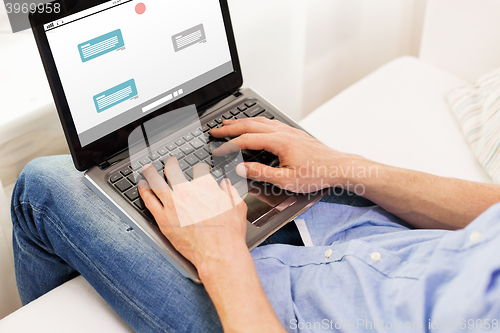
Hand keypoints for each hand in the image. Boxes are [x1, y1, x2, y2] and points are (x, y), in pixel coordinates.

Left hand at [138, 159, 247, 268]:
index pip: (199, 169)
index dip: (199, 168)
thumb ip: (230, 192)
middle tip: (170, 162)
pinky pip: (149, 201)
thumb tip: (225, 185)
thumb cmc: (229, 233)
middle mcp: (186, 192)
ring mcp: (173, 205)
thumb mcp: (238, 207)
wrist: (219, 253)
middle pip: (173, 169)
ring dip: (151, 172)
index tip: (199, 170)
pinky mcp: (163, 219)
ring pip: (156, 182)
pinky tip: (142, 186)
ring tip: (148, 169)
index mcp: (205, 186)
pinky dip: (144, 190)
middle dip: (171, 163)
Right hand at [211, 117, 365, 192]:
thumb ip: (261, 173)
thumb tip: (241, 168)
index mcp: (278, 142)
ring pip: (259, 121)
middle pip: (249, 125)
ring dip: (241, 122)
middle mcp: (282, 132)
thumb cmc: (316, 174)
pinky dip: (255, 122)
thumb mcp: (286, 180)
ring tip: (228, 123)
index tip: (218, 150)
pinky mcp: (294, 133)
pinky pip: (269, 123)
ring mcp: (288, 131)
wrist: (338, 167)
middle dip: (229, 128)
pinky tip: (254, 125)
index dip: (229, 145)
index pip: (246, 141)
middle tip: (215, 130)